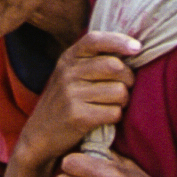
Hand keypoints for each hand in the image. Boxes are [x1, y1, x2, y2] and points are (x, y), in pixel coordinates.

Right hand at [14, 32, 139, 171]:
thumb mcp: (69, 75)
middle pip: (115, 67)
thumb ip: (91, 61)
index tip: (136, 48)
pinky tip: (105, 118)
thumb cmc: (63, 103)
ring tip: (113, 105)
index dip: (119, 41)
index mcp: (68, 59)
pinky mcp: (78, 116)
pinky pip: (114, 112)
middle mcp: (68, 73)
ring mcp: (72, 95)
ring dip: (123, 101)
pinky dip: (115, 117)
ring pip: (119, 91)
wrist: (39, 136)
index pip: (95, 40)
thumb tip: (131, 48)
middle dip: (128, 79)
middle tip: (124, 88)